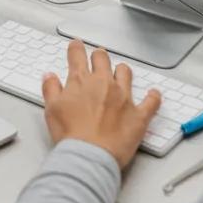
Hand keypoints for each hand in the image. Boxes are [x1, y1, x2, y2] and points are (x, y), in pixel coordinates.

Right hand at [41, 40, 160, 168]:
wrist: (89, 156)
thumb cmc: (71, 135)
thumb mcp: (51, 109)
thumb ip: (51, 88)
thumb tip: (50, 76)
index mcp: (81, 80)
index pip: (78, 54)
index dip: (76, 48)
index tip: (77, 46)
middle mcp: (103, 83)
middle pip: (102, 58)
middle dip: (99, 56)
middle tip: (97, 59)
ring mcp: (123, 97)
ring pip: (125, 72)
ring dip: (121, 71)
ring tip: (120, 73)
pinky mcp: (138, 115)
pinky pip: (151, 101)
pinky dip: (153, 96)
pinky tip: (153, 94)